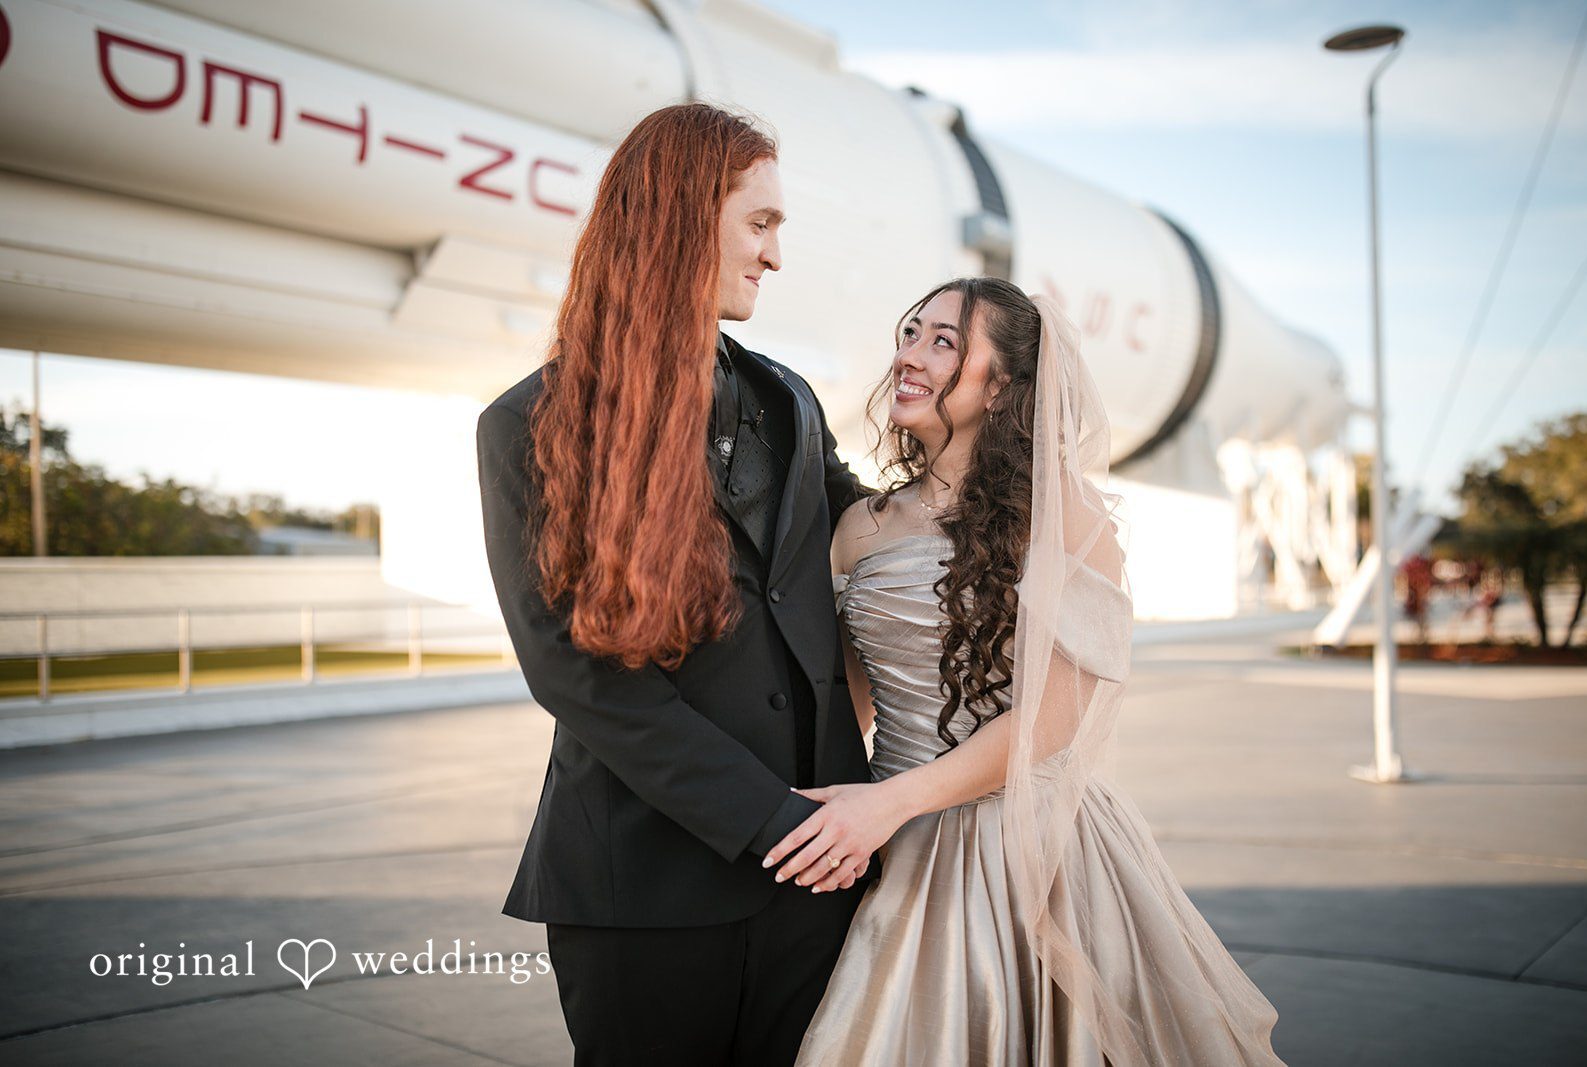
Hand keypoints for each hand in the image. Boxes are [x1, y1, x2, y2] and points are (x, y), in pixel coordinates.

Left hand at [762, 782, 910, 892]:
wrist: (893, 801)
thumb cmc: (863, 794)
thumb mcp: (834, 790)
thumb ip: (810, 794)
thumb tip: (790, 793)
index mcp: (826, 815)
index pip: (797, 836)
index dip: (780, 851)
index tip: (769, 861)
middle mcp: (836, 831)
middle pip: (807, 856)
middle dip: (789, 869)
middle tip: (778, 877)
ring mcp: (850, 844)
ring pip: (823, 868)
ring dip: (807, 878)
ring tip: (798, 881)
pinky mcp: (861, 854)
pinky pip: (842, 873)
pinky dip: (829, 883)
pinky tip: (820, 886)